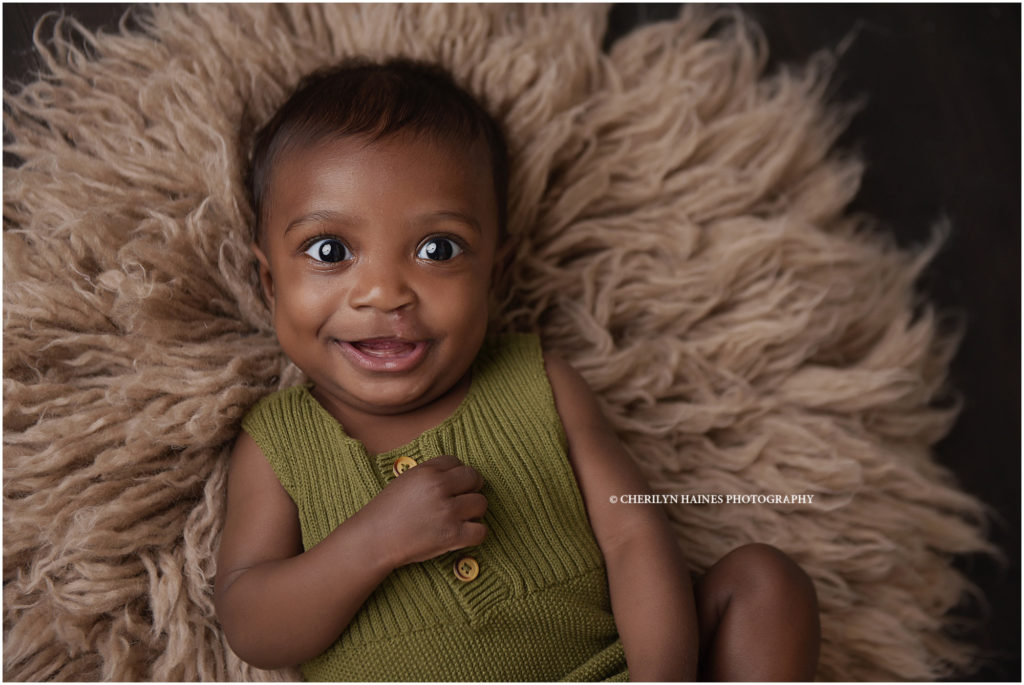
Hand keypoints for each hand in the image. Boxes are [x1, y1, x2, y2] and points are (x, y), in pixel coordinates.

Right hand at [359, 454, 486, 568]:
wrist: (374, 540)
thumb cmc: (387, 511)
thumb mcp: (406, 479)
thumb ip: (431, 472)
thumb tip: (456, 473)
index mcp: (428, 471)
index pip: (457, 462)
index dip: (455, 473)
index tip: (451, 485)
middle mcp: (440, 488)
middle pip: (474, 479)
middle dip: (470, 488)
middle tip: (460, 499)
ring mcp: (448, 512)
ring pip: (481, 503)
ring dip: (473, 511)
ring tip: (460, 517)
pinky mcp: (452, 535)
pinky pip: (481, 531)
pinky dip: (476, 533)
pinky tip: (464, 533)